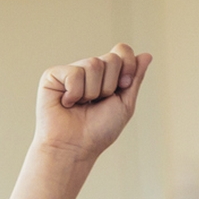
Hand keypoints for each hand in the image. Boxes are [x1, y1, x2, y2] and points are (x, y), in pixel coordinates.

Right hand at [34, 43, 153, 159]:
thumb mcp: (125, 104)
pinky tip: (67, 103)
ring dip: (92, 92)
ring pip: (94, 65)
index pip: (122, 50)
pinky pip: (74, 73)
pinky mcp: (52, 75)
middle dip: (110, 85)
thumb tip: (147, 55)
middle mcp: (88, 69)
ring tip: (81, 105)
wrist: (75, 148)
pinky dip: (74, 93)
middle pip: (111, 58)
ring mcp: (70, 71)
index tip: (123, 86)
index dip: (128, 66)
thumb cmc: (98, 131)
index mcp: (106, 74)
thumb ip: (135, 78)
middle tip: (96, 103)